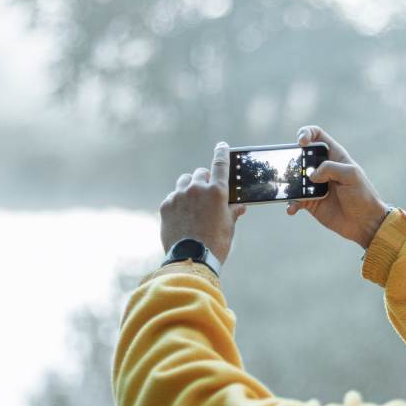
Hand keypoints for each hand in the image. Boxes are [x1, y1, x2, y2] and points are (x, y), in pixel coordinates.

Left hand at [160, 142, 246, 264]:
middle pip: (200, 173)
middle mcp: (197, 189)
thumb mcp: (229, 226)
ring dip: (189, 187)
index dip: (222, 152)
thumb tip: (239, 206)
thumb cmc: (216, 243)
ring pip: (184, 182)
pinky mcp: (166, 205)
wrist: (191, 260)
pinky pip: (173, 197)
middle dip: (204, 180)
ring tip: (193, 203)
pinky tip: (182, 216)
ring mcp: (179, 196)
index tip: (221, 146)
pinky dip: (178, 202)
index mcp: (217, 192)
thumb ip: (233, 211)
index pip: (220, 164)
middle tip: (207, 193)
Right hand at [287, 126, 389, 248]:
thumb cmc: (362, 195)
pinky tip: (293, 209)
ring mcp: (315, 185)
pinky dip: (291, 203)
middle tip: (293, 170)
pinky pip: (295, 199)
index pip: (316, 135)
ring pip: (294, 178)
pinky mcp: (310, 202)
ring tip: (290, 191)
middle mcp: (322, 168)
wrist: (364, 222)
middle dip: (292, 160)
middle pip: (300, 156)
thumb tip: (311, 175)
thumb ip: (331, 168)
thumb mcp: (352, 175)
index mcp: (334, 156)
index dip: (306, 133)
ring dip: (288, 183)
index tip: (301, 142)